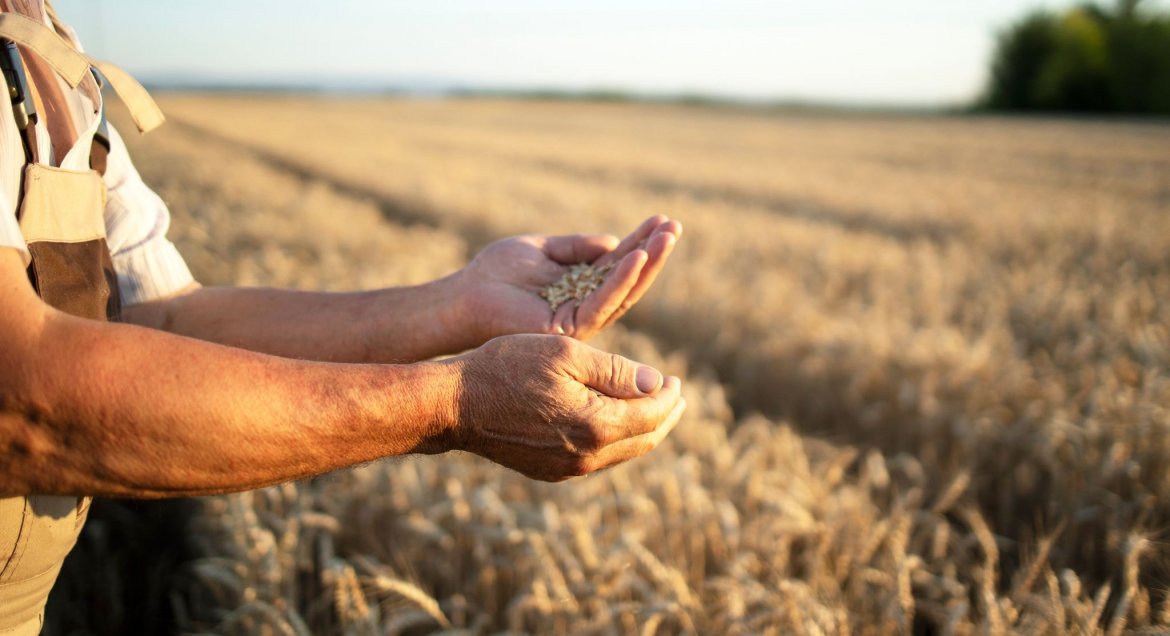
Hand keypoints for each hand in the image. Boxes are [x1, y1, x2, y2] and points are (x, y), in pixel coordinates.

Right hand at [436, 334, 685, 481]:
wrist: (455, 405)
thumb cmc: (507, 367)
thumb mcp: (566, 354)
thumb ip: (616, 371)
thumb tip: (657, 384)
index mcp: (596, 426)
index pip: (652, 414)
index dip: (669, 396)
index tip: (676, 378)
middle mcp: (587, 457)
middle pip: (644, 440)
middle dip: (665, 416)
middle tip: (676, 396)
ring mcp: (567, 469)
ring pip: (622, 453)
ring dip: (642, 429)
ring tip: (651, 407)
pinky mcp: (550, 471)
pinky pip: (598, 459)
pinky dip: (615, 439)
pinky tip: (613, 421)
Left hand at [458, 215, 681, 342]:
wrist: (464, 296)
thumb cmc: (496, 272)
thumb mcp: (542, 248)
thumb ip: (576, 246)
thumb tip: (614, 241)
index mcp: (581, 286)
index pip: (619, 263)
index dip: (641, 242)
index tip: (662, 220)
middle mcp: (586, 305)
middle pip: (629, 280)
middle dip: (653, 253)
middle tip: (675, 227)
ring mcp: (580, 320)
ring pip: (623, 292)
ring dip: (646, 264)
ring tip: (665, 238)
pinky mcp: (569, 327)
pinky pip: (602, 302)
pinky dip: (620, 280)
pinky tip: (636, 257)